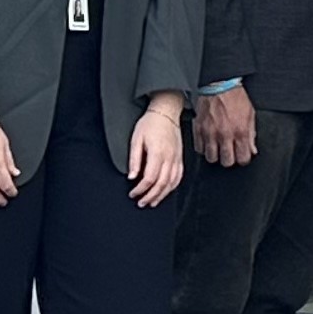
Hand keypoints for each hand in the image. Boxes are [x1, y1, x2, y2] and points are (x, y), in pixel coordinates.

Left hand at [129, 94, 188, 208]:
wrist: (166, 111)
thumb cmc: (150, 123)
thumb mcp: (136, 139)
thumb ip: (134, 160)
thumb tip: (132, 177)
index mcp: (158, 152)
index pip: (150, 178)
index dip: (141, 189)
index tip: (133, 193)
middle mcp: (169, 157)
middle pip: (162, 183)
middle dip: (151, 196)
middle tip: (141, 202)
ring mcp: (176, 157)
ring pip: (172, 182)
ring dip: (162, 195)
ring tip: (152, 202)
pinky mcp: (180, 157)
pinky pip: (179, 176)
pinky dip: (172, 186)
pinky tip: (165, 191)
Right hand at [192, 83, 257, 166]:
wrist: (220, 85)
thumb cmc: (236, 97)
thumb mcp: (250, 114)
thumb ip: (251, 134)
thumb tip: (252, 149)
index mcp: (240, 131)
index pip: (243, 158)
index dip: (243, 159)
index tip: (242, 156)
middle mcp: (225, 135)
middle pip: (226, 162)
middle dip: (230, 159)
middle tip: (231, 152)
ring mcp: (210, 133)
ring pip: (211, 158)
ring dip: (216, 155)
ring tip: (219, 148)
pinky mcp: (199, 130)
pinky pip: (199, 148)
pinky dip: (204, 148)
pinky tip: (209, 142)